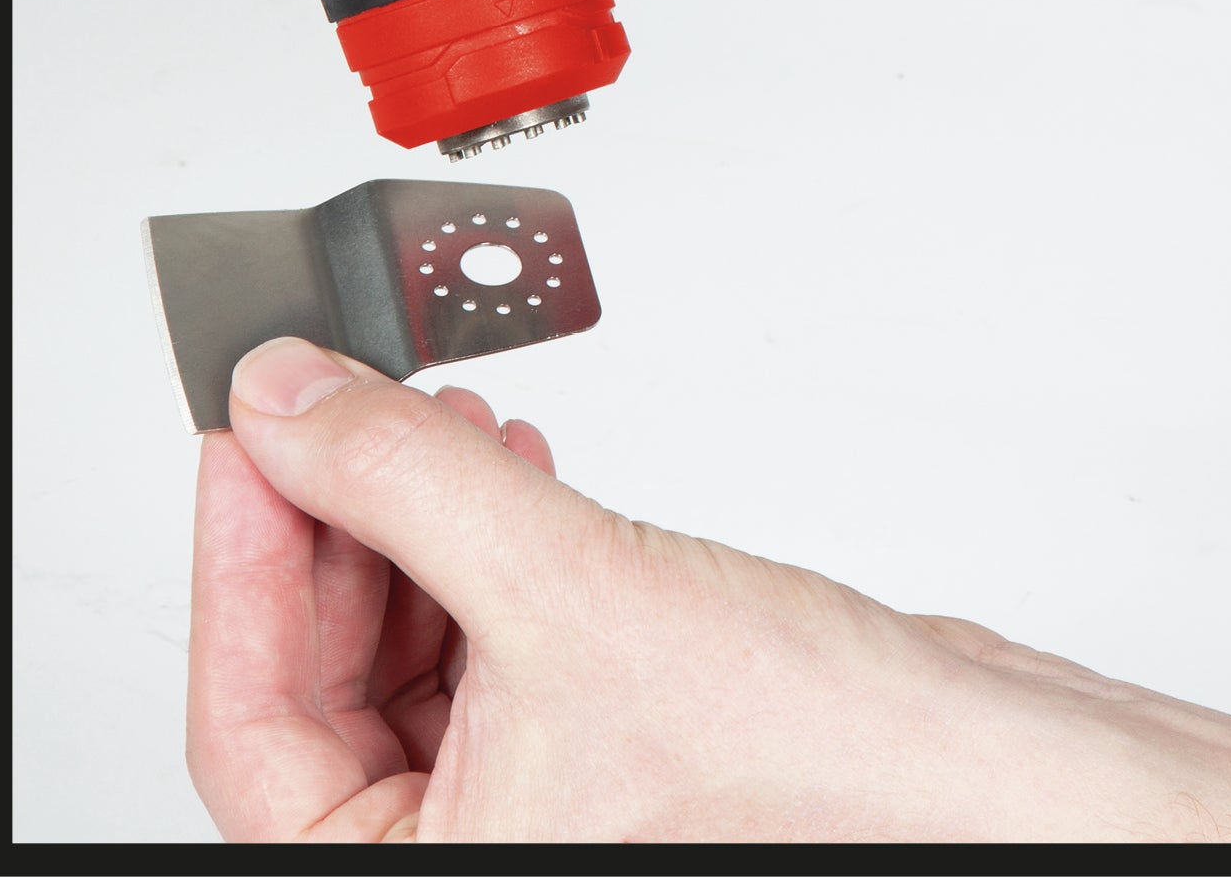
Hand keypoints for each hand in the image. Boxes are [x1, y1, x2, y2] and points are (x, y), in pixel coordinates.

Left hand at [189, 336, 1230, 842]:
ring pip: (411, 633)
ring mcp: (536, 775)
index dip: (242, 557)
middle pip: (326, 669)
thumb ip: (405, 482)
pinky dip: (487, 528)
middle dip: (337, 517)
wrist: (988, 762)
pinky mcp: (601, 705)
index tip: (248, 429)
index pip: (253, 720)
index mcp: (423, 872)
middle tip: (331, 405)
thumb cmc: (826, 767)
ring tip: (437, 420)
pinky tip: (505, 457)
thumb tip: (286, 402)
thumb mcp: (569, 594)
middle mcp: (469, 836)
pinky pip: (493, 612)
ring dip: (416, 511)